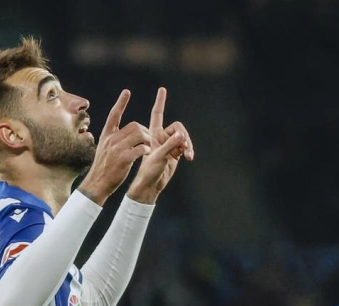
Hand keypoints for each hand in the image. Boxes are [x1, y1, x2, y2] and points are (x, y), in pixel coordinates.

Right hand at [78, 89, 152, 205]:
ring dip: (148, 140)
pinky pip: (141, 148)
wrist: (98, 183)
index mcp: (106, 135)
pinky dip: (147, 150)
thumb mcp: (104, 148)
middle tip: (148, 140)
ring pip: (140, 135)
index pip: (114, 114)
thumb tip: (119, 131)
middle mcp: (111, 139)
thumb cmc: (104, 167)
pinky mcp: (124, 159)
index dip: (121, 102)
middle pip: (135, 125)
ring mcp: (117, 148)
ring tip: (149, 147)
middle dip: (145, 131)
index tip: (127, 91)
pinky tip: (147, 154)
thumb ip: (112, 139)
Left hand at [127, 87, 193, 204]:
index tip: (162, 89)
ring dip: (187, 144)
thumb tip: (182, 135)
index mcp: (153, 133)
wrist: (151, 184)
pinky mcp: (176, 153)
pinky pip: (186, 147)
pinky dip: (189, 150)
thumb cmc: (149, 170)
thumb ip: (171, 145)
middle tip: (184, 146)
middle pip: (178, 127)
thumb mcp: (159, 156)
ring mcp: (170, 145)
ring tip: (188, 154)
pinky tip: (189, 157)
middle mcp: (162, 137)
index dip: (160, 102)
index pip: (158, 114)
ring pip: (183, 138)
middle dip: (183, 136)